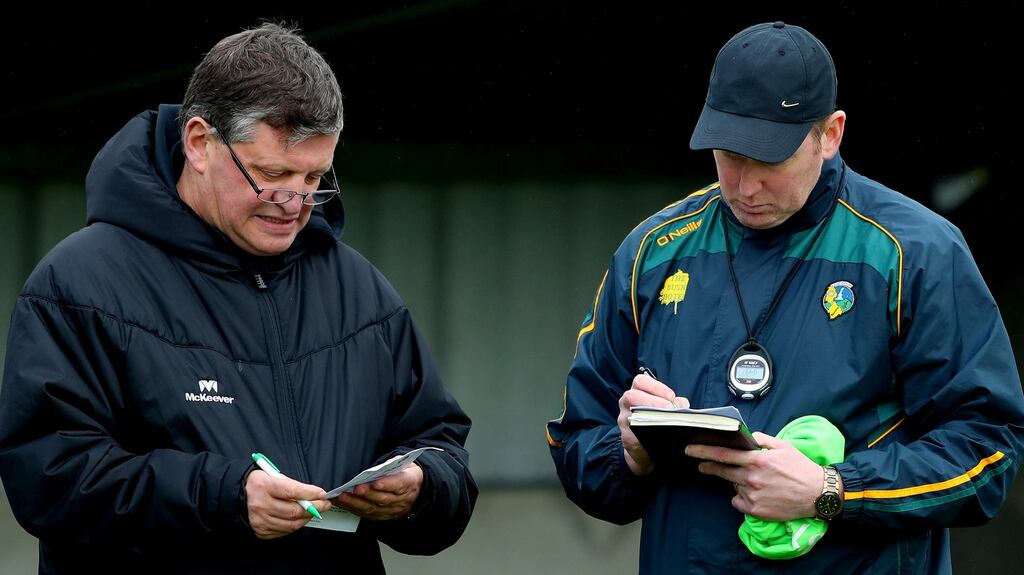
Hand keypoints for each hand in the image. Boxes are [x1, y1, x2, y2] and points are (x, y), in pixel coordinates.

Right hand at [245, 470, 330, 539]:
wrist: (236, 496)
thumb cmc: (257, 484)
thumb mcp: (271, 475)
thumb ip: (290, 484)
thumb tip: (311, 494)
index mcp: (263, 486)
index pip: (292, 491)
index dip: (310, 493)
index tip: (322, 493)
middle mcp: (260, 505)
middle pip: (294, 511)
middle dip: (314, 508)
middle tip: (324, 504)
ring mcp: (260, 521)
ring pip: (291, 524)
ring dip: (307, 518)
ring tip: (314, 511)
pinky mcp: (261, 531)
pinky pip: (284, 531)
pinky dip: (295, 525)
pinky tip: (299, 518)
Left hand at [335, 462, 423, 520]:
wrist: (414, 488)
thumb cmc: (404, 472)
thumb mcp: (403, 462)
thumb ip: (391, 464)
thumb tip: (375, 469)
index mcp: (410, 482)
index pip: (399, 484)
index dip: (387, 484)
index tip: (375, 483)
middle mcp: (403, 499)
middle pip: (384, 499)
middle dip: (368, 494)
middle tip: (356, 488)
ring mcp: (393, 510)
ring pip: (374, 509)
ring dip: (357, 503)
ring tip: (343, 496)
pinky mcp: (383, 516)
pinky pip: (368, 514)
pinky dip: (354, 509)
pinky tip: (344, 503)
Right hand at [617, 372, 688, 475]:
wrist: (645, 445)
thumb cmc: (656, 420)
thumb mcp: (666, 408)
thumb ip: (674, 404)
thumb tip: (681, 405)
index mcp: (638, 391)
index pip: (641, 381)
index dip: (656, 386)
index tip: (671, 396)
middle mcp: (627, 403)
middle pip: (631, 395)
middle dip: (652, 400)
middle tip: (668, 407)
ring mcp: (624, 419)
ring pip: (629, 413)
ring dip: (648, 415)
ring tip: (664, 419)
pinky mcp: (626, 436)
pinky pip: (632, 433)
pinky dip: (646, 432)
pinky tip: (660, 433)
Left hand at [686, 432, 823, 520]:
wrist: (817, 494)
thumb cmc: (801, 468)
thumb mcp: (783, 446)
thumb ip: (761, 439)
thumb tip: (747, 436)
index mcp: (757, 460)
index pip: (723, 454)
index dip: (704, 451)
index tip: (690, 450)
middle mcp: (752, 477)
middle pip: (722, 471)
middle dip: (709, 466)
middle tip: (702, 465)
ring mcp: (753, 495)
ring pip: (733, 485)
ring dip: (737, 481)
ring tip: (754, 480)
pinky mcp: (756, 510)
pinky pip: (738, 501)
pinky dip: (742, 497)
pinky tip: (755, 494)